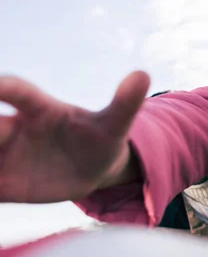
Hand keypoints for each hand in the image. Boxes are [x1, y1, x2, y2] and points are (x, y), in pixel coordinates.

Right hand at [0, 71, 149, 202]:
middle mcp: (14, 129)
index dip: (3, 87)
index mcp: (41, 110)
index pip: (17, 92)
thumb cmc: (101, 139)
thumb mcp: (115, 125)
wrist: (92, 169)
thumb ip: (125, 103)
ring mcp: (4, 155)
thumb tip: (143, 74)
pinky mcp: (1, 183)